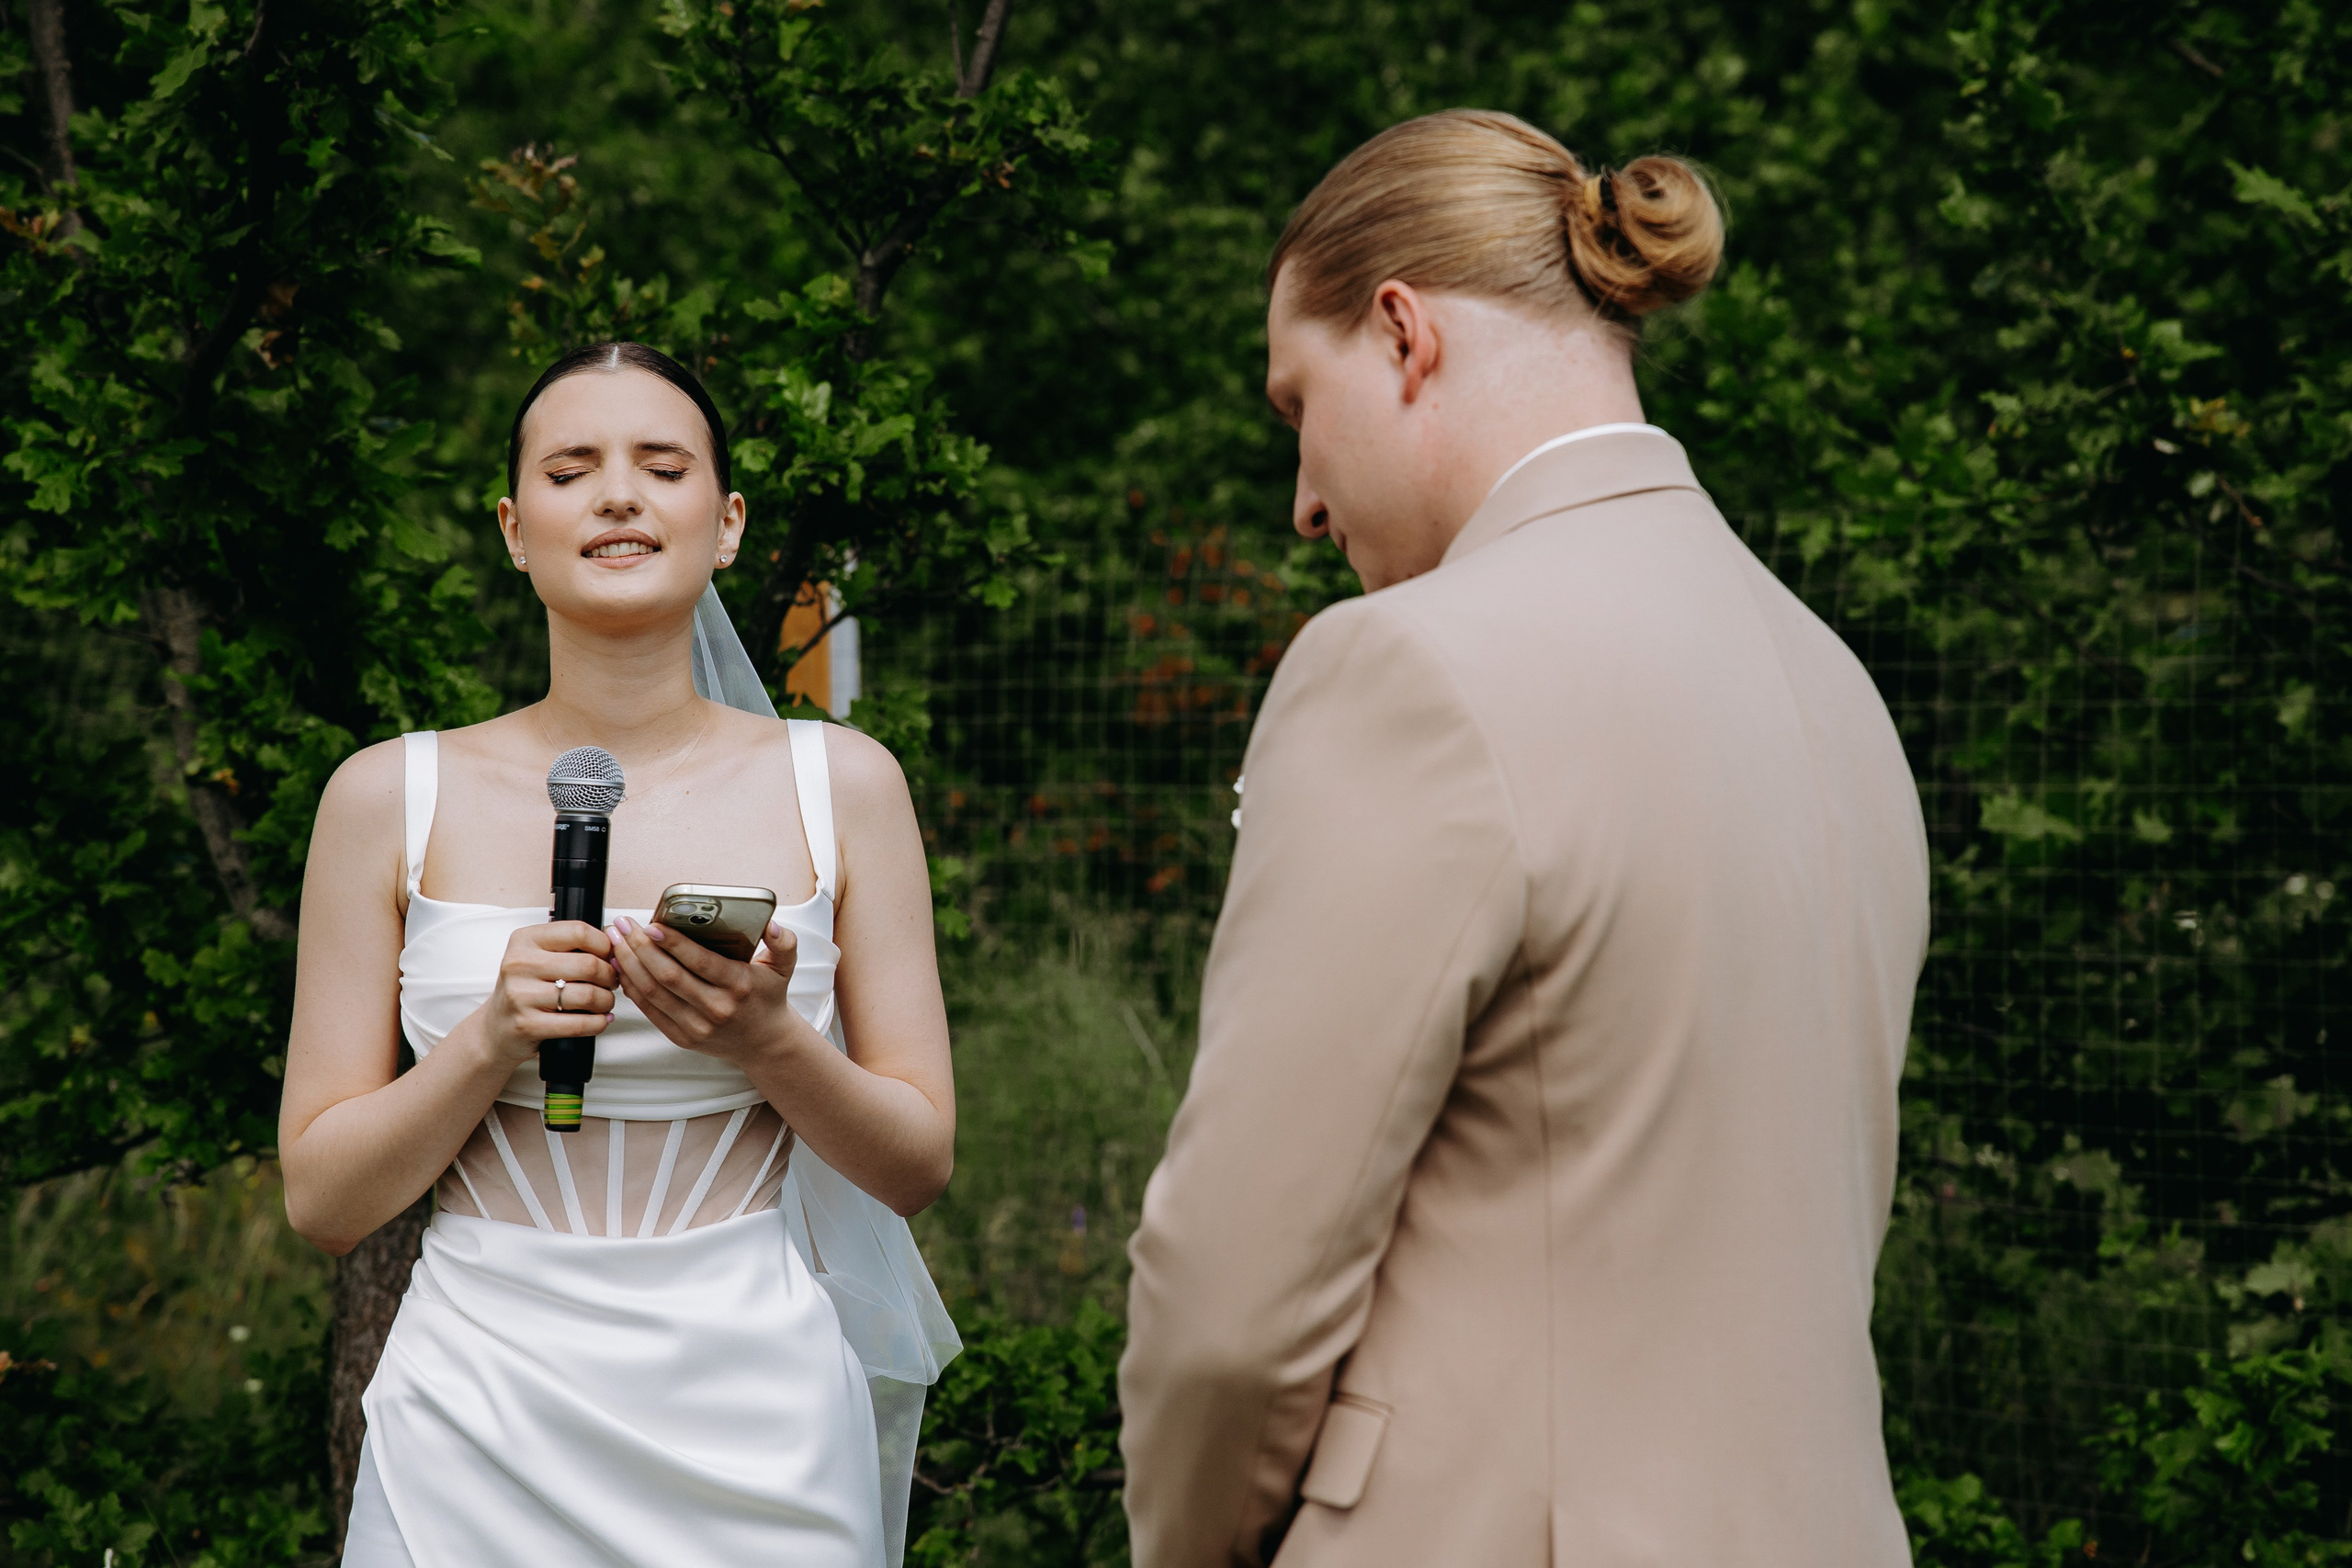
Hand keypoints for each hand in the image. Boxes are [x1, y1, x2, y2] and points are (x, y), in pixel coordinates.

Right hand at [478, 922, 616, 1067]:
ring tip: (605, 1002)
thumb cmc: (524, 990)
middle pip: (588, 964)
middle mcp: (519, 964)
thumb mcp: (538, 958)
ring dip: (606, 1000)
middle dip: (610, 976)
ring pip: (588, 995)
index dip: (604, 945)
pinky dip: (598, 1022)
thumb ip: (570, 947)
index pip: (579, 931)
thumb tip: (614, 943)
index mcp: (525, 940)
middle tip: (611, 983)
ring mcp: (521, 995)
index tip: (609, 956)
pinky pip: (579, 1024)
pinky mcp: (527, 1024)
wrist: (495, 1028)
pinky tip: (600, 1019)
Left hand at [606, 916, 808, 1067]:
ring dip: (629, 964)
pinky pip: (649, 1010)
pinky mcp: (682, 1037)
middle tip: (623, 925)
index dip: (672, 943)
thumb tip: (772, 924)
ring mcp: (697, 1026)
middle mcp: (717, 1008)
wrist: (765, 1042)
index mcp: (739, 985)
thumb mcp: (784, 967)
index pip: (700, 962)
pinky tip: (622, 966)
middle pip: (668, 976)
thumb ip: (784, 942)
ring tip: (616, 940)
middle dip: (639, 947)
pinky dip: (631, 987)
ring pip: (653, 992)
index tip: (651, 924)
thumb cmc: (768, 997)